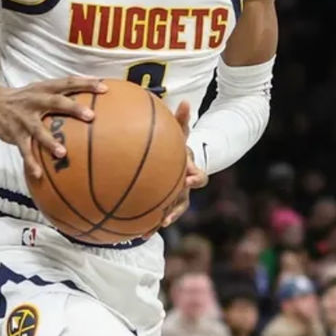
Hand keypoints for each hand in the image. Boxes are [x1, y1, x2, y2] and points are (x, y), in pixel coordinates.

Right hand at [0, 77, 105, 179]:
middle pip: (56, 102)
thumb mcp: (41, 91)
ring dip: (50, 141)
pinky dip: (31, 163)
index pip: (67, 82)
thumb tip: (93, 99)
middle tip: (91, 116)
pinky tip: (39, 175)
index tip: (105, 88)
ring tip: (62, 153)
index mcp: (44, 89)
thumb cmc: (25, 99)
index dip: (86, 83)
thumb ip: (62, 95)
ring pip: (38, 129)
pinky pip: (24, 150)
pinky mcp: (15, 134)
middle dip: (73, 108)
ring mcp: (24, 118)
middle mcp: (35, 101)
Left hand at [159, 101, 208, 227]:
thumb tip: (185, 100)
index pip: (199, 176)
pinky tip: (137, 234)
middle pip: (185, 200)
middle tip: (167, 216)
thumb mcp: (179, 131)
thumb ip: (182, 119)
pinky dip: (149, 225)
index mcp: (189, 169)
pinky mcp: (165, 204)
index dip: (195, 178)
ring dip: (163, 220)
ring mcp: (177, 197)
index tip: (188, 177)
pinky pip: (157, 216)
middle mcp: (185, 186)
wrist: (179, 159)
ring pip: (172, 212)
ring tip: (153, 228)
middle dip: (176, 207)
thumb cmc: (176, 143)